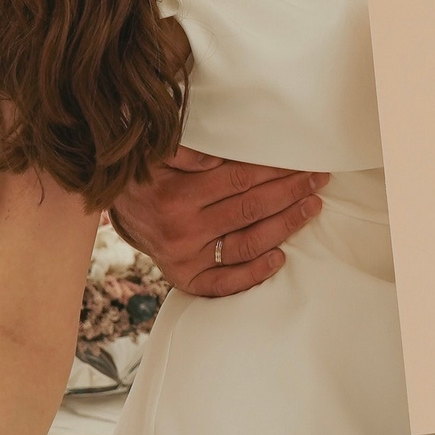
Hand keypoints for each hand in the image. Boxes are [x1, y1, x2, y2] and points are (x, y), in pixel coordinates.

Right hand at [112, 145, 327, 297]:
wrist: (117, 207)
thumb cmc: (145, 175)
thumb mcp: (157, 152)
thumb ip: (189, 151)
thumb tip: (224, 152)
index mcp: (177, 195)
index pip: (239, 180)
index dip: (275, 171)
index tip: (300, 163)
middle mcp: (183, 230)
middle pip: (250, 210)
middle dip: (290, 193)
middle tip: (318, 181)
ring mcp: (185, 258)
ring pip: (246, 244)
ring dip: (285, 226)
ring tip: (311, 208)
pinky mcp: (186, 278)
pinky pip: (225, 282)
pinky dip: (255, 272)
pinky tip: (280, 257)